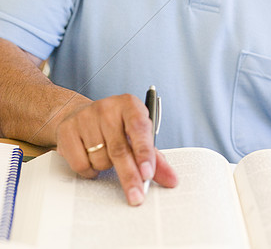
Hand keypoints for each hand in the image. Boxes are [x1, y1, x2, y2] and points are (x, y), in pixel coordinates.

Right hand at [56, 94, 177, 205]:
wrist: (80, 114)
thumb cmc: (116, 127)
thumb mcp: (137, 136)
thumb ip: (155, 158)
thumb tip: (171, 179)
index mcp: (130, 105)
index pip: (139, 128)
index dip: (144, 152)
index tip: (147, 174)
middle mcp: (107, 108)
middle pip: (119, 149)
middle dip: (129, 176)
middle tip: (136, 196)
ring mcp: (85, 117)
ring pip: (100, 159)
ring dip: (106, 167)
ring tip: (106, 156)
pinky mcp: (67, 130)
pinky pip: (81, 164)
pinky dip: (89, 170)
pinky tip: (91, 158)